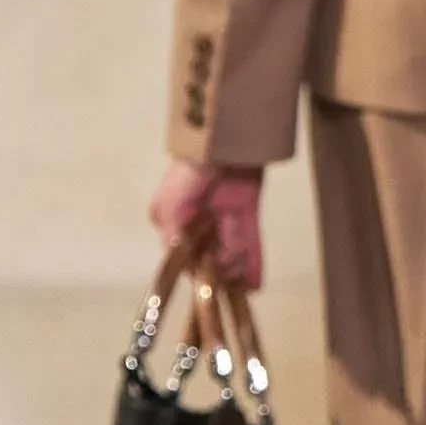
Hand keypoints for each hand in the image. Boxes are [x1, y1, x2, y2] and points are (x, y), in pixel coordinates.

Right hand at [152, 158, 264, 291]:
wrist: (223, 140)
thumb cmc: (190, 171)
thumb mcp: (170, 203)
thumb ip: (172, 232)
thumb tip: (174, 257)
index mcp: (175, 218)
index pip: (184, 253)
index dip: (197, 268)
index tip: (207, 278)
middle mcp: (198, 219)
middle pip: (210, 254)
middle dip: (219, 269)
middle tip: (227, 275)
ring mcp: (224, 215)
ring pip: (230, 250)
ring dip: (236, 267)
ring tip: (241, 276)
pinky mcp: (247, 209)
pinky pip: (250, 240)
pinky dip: (253, 263)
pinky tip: (255, 284)